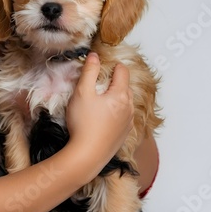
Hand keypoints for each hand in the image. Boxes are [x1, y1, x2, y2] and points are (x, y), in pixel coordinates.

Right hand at [66, 53, 133, 168]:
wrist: (87, 156)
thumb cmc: (84, 123)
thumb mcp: (82, 92)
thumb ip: (89, 71)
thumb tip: (94, 55)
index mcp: (120, 95)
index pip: (122, 71)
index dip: (113, 65)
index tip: (102, 65)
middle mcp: (128, 108)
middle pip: (125, 86)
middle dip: (114, 80)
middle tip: (98, 81)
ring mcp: (127, 123)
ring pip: (125, 102)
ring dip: (115, 96)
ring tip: (100, 98)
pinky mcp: (123, 134)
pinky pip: (123, 116)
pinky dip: (116, 111)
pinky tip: (103, 115)